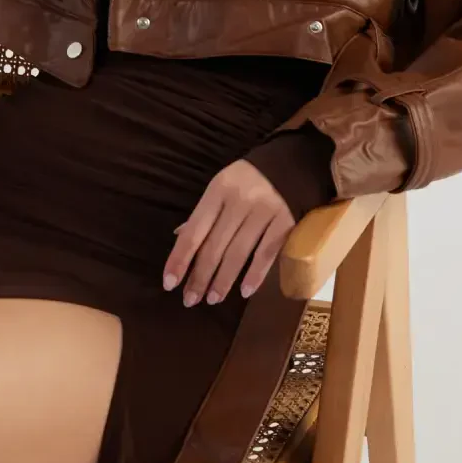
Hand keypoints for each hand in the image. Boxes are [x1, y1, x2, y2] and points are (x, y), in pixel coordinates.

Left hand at [161, 159, 296, 305]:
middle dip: (200, 277)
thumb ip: (204, 213)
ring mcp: (264, 211)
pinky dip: (255, 275)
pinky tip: (244, 292)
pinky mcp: (286, 221)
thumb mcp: (222, 187)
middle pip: (214, 246)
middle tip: (190, 300)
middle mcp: (239, 200)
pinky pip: (267, 253)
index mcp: (218, 190)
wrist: (292, 162)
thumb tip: (179, 238)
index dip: (180, 258)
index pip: (194, 231)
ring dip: (223, 280)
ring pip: (239, 253)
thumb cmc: (249, 179)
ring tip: (212, 299)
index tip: (169, 283)